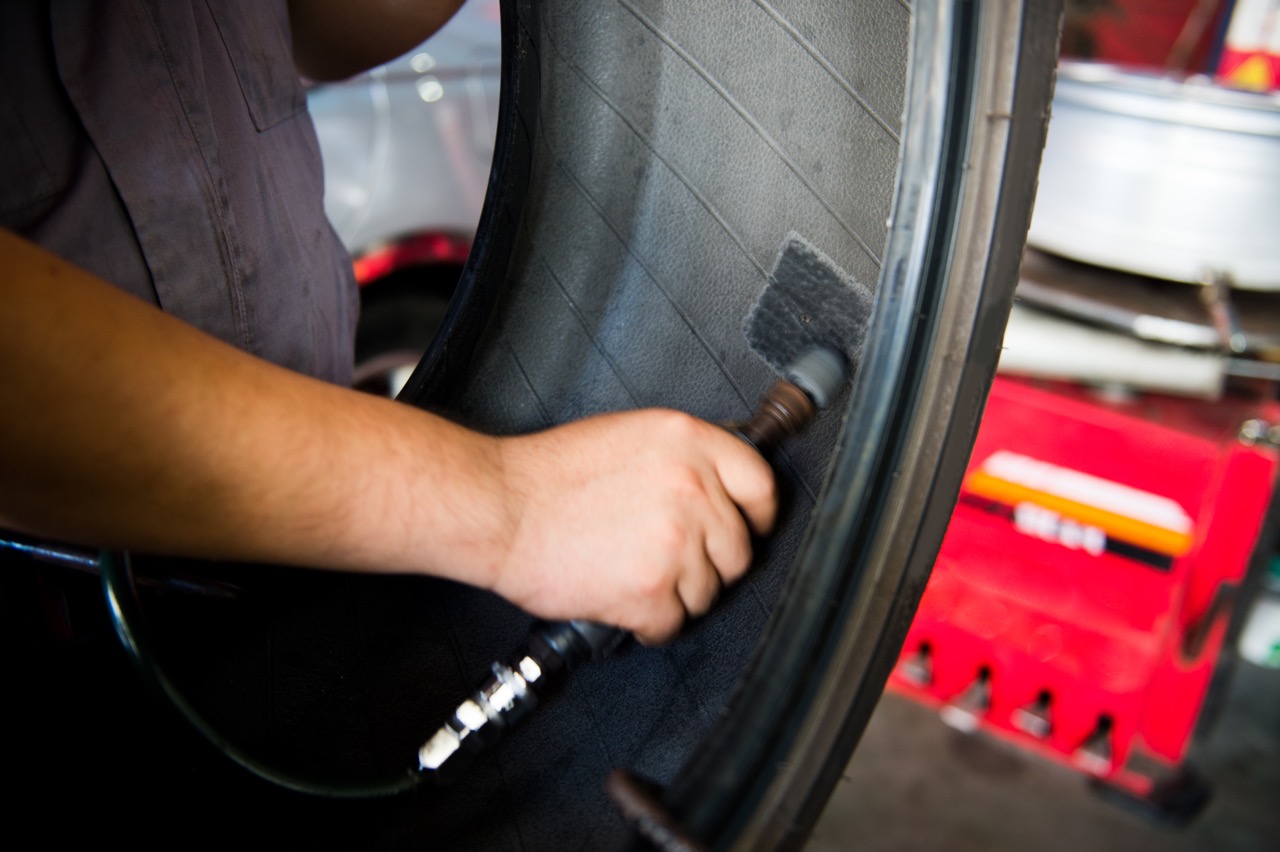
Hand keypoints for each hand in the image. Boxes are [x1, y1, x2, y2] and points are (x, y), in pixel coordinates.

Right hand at [491, 409, 776, 644]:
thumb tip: (718, 485)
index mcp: (688, 441)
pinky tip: (622, 600)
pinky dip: (648, 623)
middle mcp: (691, 487)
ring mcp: (675, 540)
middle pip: (739, 549)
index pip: (761, 484)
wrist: (499, 508)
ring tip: (633, 575)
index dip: (757, 515)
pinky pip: (673, 623)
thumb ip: (682, 457)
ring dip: (676, 594)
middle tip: (671, 560)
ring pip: (709, 592)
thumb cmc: (549, 475)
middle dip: (709, 563)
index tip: (748, 528)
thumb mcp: (629, 435)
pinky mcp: (651, 588)